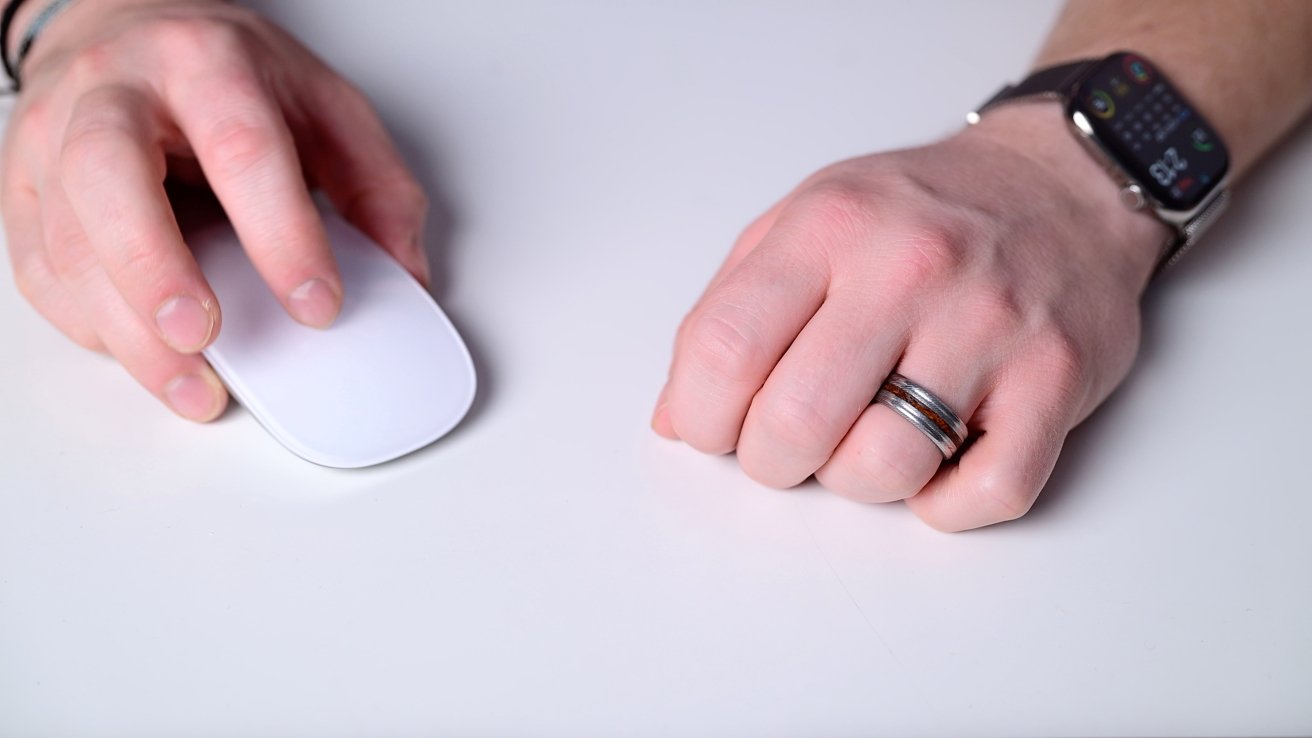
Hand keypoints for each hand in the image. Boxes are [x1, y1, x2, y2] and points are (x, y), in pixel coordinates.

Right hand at [1, 0, 427, 420]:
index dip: (282, 235)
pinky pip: (40, 271)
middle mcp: (115, 93)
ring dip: (127, 330)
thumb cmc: (226, 72)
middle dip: (156, 269)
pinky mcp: (21, 189)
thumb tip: (404, 275)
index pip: (243, 148)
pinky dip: (90, 327)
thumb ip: (375, 187)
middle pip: (110, 177)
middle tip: (205, 336)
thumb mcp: (324, 106)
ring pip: (66, 240)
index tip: (318, 305)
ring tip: (191, 383)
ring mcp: (51, 139)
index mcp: (206, 63)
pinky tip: (141, 353)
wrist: (126, 27)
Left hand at [652, 105, 1168, 530]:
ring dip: (857, 481)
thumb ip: (730, 308)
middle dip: (771, 462)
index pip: (722, 349)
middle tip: (786, 445)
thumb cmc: (921, 213)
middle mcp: (909, 270)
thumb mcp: (806, 218)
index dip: (700, 416)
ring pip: (885, 468)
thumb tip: (677, 418)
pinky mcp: (1056, 379)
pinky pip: (986, 492)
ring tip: (866, 438)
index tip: (713, 426)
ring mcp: (988, 327)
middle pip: (795, 423)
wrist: (1064, 181)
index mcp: (829, 227)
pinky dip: (946, 505)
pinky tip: (935, 465)